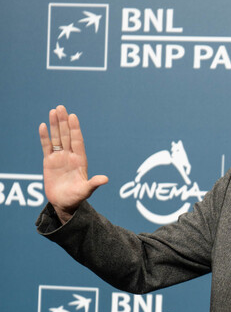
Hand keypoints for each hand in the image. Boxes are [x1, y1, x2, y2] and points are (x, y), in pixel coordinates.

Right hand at [39, 105, 107, 222]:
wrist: (64, 204)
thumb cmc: (76, 198)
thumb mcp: (85, 191)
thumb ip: (93, 184)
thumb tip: (105, 179)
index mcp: (80, 161)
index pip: (77, 141)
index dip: (75, 129)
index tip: (73, 117)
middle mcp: (70, 156)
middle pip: (66, 136)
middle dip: (64, 122)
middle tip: (61, 107)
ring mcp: (59, 158)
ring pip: (57, 138)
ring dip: (54, 125)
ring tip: (53, 111)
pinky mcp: (49, 162)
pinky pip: (47, 147)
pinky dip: (44, 137)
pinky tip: (43, 126)